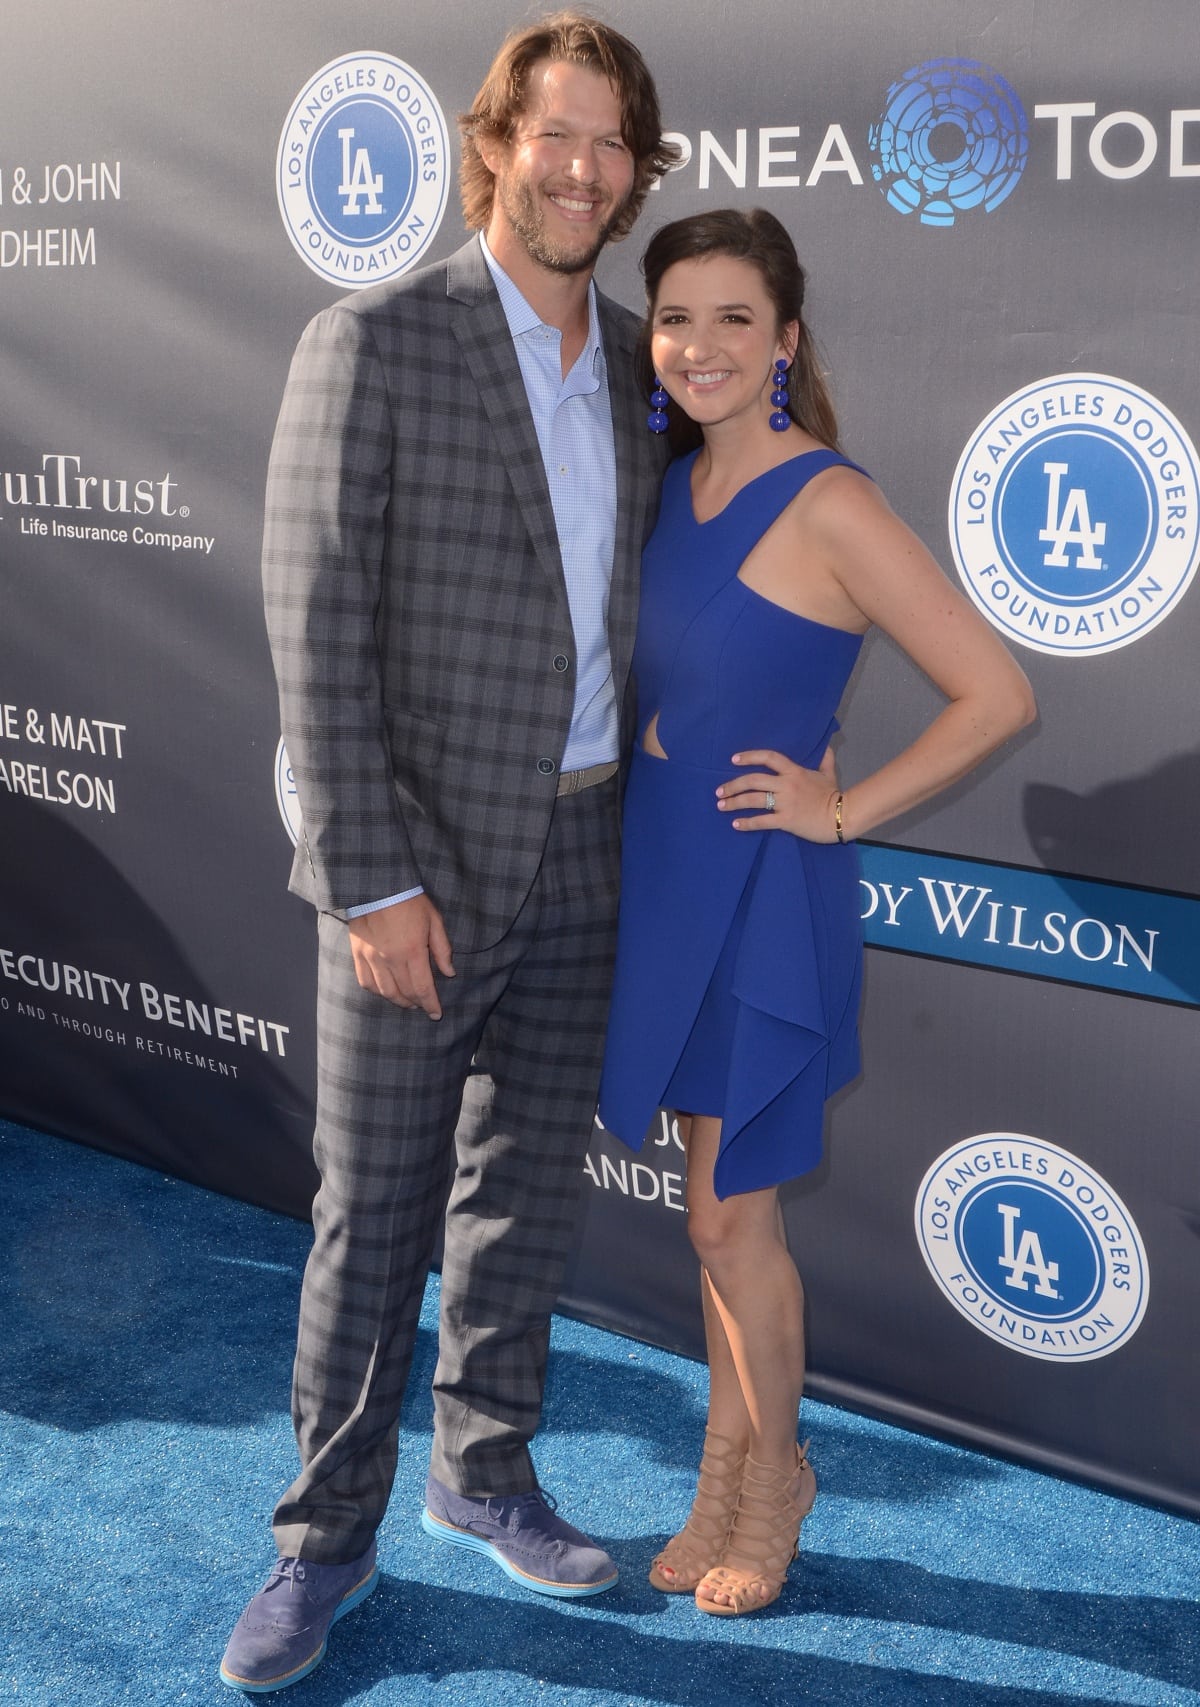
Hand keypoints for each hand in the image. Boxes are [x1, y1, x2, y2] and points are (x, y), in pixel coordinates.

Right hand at [346, 894, 454, 1017]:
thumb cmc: (410, 901)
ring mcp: (372, 958)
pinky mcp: (358, 954)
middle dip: (417, 1004)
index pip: (423, 987)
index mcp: (412, 951)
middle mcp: (391, 959)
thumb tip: (449, 973)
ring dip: (398, 1001)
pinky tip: (385, 991)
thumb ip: (442, 949)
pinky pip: (366, 982)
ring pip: (385, 992)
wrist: (377, 886)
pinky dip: (377, 992)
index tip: (436, 1014)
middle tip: (424, 1006)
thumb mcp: (434, 920)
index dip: (431, 1004)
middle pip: (405, 993)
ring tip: (407, 1002)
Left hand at [716, 746, 840, 841]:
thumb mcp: (829, 774)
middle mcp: (786, 785)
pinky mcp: (786, 820)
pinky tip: (736, 824)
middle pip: (753, 780)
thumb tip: (827, 747)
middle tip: (719, 791)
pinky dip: (747, 823)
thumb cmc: (834, 795)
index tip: (734, 760)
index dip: (750, 756)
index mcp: (794, 771)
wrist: (842, 816)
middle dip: (733, 785)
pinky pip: (762, 821)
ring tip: (721, 805)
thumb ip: (825, 759)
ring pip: (753, 799)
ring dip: (734, 802)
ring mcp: (785, 803)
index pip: (769, 757)